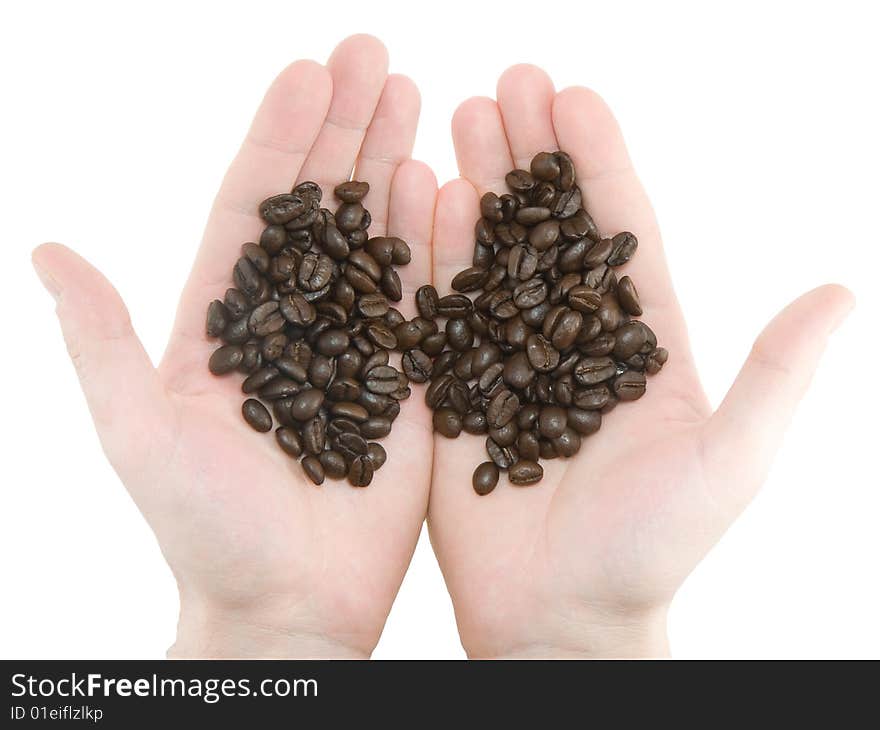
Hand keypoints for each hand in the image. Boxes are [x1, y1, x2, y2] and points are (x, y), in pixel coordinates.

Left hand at [31, 35, 436, 657]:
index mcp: (228, 321)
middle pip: (322, 205)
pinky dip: (432, 238)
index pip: (255, 206)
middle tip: (374, 55)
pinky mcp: (406, 378)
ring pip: (375, 237)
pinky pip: (420, 296)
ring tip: (417, 96)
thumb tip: (47, 247)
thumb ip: (103, 340)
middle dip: (346, 126)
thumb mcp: (137, 432)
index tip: (309, 70)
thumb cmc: (204, 529)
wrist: (287, 601)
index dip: (281, 136)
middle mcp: (295, 320)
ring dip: (392, 164)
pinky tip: (443, 184)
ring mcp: (355, 344)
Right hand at [427, 66, 853, 657]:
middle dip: (530, 154)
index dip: (597, 163)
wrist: (562, 616)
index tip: (573, 97)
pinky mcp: (455, 389)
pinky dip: (430, 252)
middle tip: (505, 84)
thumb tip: (839, 290)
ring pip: (491, 254)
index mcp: (637, 343)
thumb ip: (775, 376)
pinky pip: (440, 309)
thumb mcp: (729, 462)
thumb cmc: (650, 551)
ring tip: (457, 117)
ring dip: (477, 184)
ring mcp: (506, 359)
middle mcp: (568, 339)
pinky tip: (419, 197)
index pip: (618, 232)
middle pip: (548, 227)